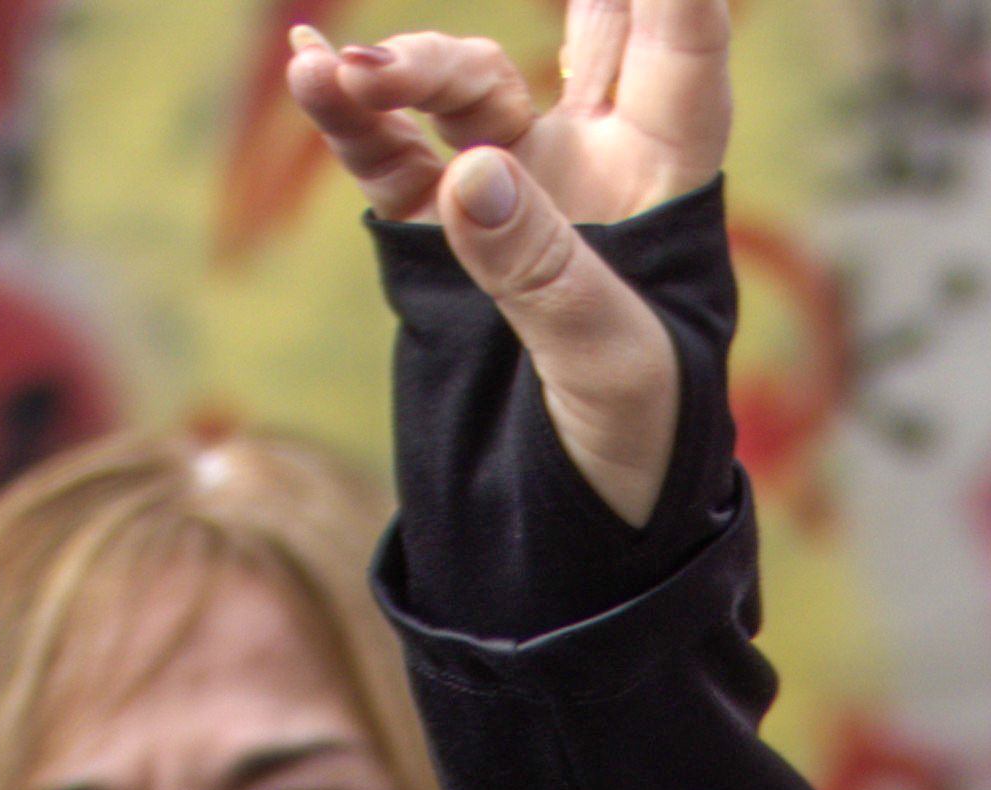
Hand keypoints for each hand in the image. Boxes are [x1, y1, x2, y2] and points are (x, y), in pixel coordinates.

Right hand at [287, 0, 729, 527]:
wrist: (573, 537)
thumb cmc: (634, 457)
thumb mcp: (607, 373)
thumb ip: (542, 275)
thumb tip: (469, 177)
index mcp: (665, 188)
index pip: (683, 54)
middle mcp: (595, 170)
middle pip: (591, 31)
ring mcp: (515, 192)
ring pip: (462, 86)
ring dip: (403, 67)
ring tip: (335, 75)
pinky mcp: (440, 234)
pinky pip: (389, 151)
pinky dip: (349, 116)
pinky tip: (308, 75)